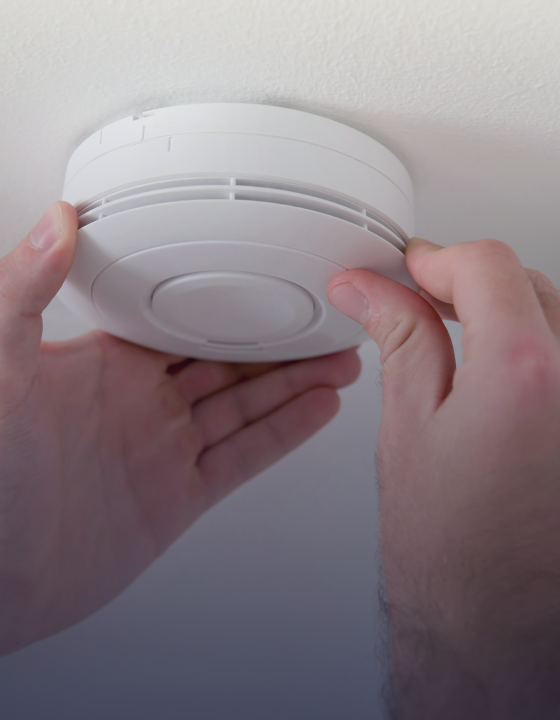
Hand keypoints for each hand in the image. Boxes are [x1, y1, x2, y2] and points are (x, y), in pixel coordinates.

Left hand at [0, 201, 360, 656]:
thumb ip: (20, 293)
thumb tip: (51, 222)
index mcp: (107, 365)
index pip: (178, 316)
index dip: (226, 295)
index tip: (265, 271)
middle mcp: (140, 403)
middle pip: (226, 360)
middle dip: (277, 340)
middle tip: (325, 317)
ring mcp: (163, 450)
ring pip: (245, 405)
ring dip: (294, 382)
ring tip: (341, 360)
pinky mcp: (178, 496)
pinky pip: (243, 457)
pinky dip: (284, 433)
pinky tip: (316, 411)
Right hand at [328, 238, 559, 717]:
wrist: (494, 626)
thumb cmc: (448, 551)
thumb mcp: (407, 426)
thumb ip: (400, 339)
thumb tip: (370, 290)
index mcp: (527, 374)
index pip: (484, 267)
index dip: (433, 260)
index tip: (404, 270)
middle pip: (527, 282)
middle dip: (464, 281)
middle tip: (415, 297)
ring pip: (557, 315)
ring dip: (502, 308)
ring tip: (450, 327)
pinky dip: (533, 344)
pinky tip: (496, 364)